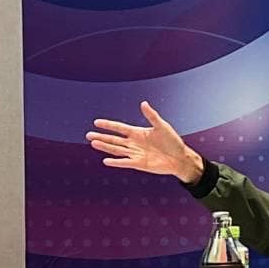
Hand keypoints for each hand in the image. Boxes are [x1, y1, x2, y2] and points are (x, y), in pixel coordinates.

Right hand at [86, 101, 203, 183]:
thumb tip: (143, 103)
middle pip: (114, 139)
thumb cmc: (172, 141)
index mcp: (138, 133)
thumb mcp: (162, 126)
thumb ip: (152, 116)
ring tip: (93, 143)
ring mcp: (135, 154)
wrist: (180, 158)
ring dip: (105, 147)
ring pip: (116, 150)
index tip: (96, 122)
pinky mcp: (139, 164)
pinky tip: (106, 160)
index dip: (108, 125)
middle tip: (88, 135)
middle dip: (101, 137)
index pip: (120, 128)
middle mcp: (134, 143)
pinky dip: (116, 162)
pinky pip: (125, 162)